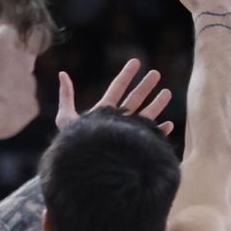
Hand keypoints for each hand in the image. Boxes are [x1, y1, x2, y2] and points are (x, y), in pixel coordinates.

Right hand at [0, 0, 39, 141]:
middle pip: (23, 53)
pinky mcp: (30, 107)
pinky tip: (2, 109)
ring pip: (26, 78)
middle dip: (12, 58)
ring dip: (15, 81)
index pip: (6, 32)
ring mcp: (27, 85)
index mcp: (2, 44)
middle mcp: (20, 61)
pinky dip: (17, 104)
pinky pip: (27, 103)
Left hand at [56, 58, 173, 135]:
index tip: (136, 62)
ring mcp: (127, 132)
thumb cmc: (73, 145)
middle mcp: (117, 120)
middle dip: (145, 86)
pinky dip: (160, 131)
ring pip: (146, 115)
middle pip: (134, 98)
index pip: (117, 88)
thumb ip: (66, 96)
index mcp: (103, 112)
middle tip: (156, 73)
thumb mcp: (66, 118)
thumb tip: (62, 74)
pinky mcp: (135, 146)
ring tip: (167, 92)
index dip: (126, 74)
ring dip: (157, 104)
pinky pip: (151, 137)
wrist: (86, 168)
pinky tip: (168, 124)